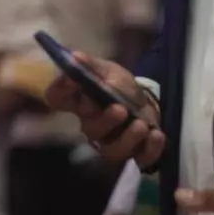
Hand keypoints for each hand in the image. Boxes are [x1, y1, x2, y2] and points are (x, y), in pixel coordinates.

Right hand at [44, 52, 164, 167]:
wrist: (145, 100)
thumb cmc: (120, 85)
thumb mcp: (108, 70)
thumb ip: (92, 66)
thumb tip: (75, 56)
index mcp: (79, 102)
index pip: (57, 98)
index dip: (61, 91)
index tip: (72, 80)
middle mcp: (91, 124)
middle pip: (89, 129)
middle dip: (105, 121)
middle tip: (120, 109)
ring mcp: (112, 141)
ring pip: (111, 150)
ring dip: (127, 139)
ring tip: (141, 125)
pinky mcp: (135, 152)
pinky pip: (139, 158)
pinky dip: (150, 150)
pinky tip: (156, 135)